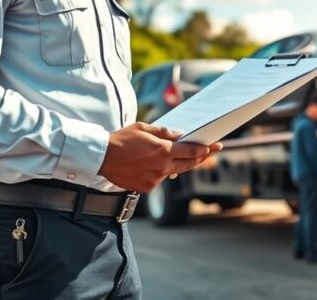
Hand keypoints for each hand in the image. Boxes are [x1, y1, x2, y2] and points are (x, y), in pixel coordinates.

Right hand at [97, 122, 222, 191]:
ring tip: (185, 157)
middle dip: (200, 158)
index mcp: (163, 151)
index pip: (191, 152)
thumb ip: (164, 133)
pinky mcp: (147, 188)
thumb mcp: (144, 128)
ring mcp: (155, 180)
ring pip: (173, 172)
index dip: (204, 149)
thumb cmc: (122, 139)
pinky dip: (161, 172)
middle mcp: (162, 167)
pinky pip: (160, 179)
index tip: (214, 147)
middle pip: (188, 164)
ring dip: (179, 164)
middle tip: (210, 152)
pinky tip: (156, 165)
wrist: (102, 158)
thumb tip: (180, 136)